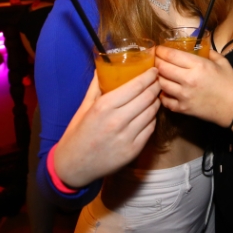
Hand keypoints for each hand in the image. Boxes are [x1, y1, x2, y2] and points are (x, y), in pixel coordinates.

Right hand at [53, 68, 160, 187]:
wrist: (74, 166)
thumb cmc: (78, 133)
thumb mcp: (84, 107)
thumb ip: (96, 86)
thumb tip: (103, 67)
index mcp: (104, 106)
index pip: (136, 86)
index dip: (149, 76)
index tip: (154, 70)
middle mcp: (117, 120)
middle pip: (147, 98)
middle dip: (156, 86)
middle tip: (158, 81)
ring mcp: (127, 137)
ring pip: (152, 112)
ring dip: (156, 102)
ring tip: (155, 96)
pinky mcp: (133, 150)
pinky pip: (150, 129)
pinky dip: (152, 118)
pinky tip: (149, 114)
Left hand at [156, 46, 232, 128]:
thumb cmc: (230, 83)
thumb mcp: (222, 62)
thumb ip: (208, 52)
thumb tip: (196, 47)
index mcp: (198, 66)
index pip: (171, 55)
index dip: (161, 50)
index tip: (158, 49)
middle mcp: (188, 80)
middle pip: (162, 68)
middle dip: (156, 61)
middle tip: (155, 59)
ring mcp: (183, 95)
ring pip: (160, 83)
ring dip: (157, 77)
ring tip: (158, 73)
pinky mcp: (182, 108)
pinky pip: (164, 100)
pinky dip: (162, 94)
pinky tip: (164, 90)